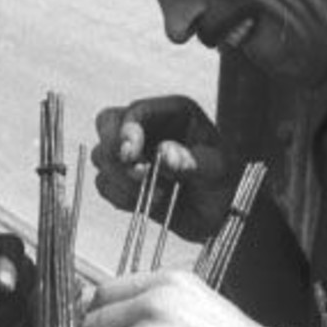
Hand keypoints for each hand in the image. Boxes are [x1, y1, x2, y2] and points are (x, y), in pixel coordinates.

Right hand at [92, 95, 239, 240]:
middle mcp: (147, 127)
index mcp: (172, 112)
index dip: (127, 131)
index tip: (131, 156)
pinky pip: (104, 185)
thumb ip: (192, 162)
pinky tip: (150, 204)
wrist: (220, 215)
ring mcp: (133, 153)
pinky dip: (122, 197)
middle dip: (117, 152)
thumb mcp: (217, 170)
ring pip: (101, 156)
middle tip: (141, 175)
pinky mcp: (123, 179)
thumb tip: (163, 154)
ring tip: (160, 194)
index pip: (136, 111)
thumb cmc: (224, 183)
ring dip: (123, 180)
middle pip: (107, 124)